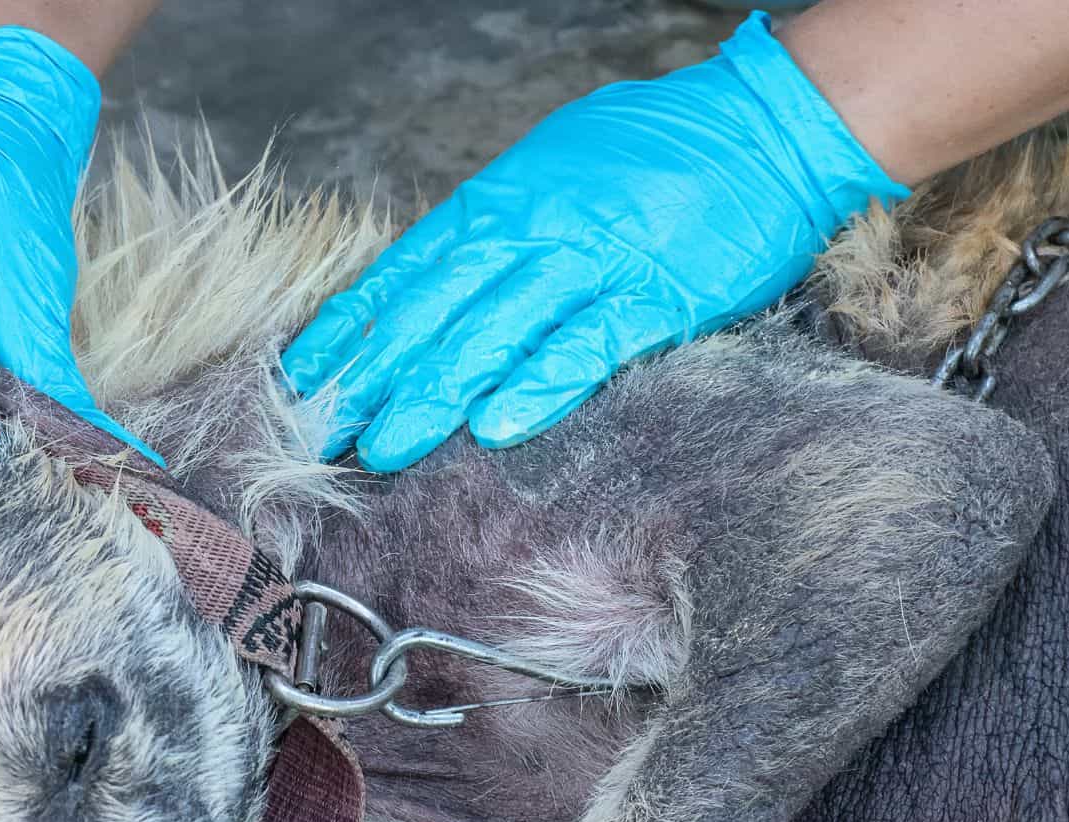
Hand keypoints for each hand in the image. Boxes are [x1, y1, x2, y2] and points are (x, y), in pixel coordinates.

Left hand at [281, 12, 907, 471]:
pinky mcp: (656, 297)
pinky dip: (540, 385)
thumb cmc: (657, 150)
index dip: (352, 327)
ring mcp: (594, 261)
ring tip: (386, 448)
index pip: (406, 272)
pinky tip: (497, 426)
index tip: (303, 377)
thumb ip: (499, 224)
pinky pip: (587, 346)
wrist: (765, 126)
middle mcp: (533, 228)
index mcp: (502, 199)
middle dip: (374, 377)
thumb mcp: (554, 166)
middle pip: (434, 311)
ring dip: (434, 395)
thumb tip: (440, 273)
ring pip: (494, 332)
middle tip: (324, 434)